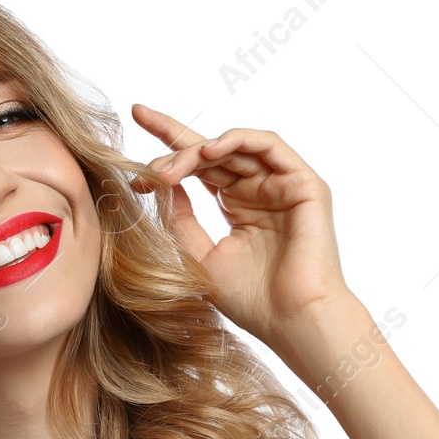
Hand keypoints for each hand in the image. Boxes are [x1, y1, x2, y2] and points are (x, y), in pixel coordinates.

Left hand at [128, 105, 352, 350]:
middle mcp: (260, 189)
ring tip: (169, 170)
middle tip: (145, 170)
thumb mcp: (199, 255)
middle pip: (213, 151)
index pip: (200, 164)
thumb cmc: (251, 299)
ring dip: (197, 151)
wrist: (291, 321)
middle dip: (174, 149)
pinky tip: (209, 151)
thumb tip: (158, 183)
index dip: (169, 141)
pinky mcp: (303, 183)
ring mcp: (282, 184)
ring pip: (234, 146)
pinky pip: (268, 145)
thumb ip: (180, 218)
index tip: (135, 116)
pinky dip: (237, 141)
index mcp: (238, 205)